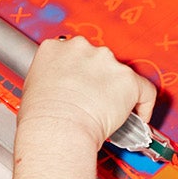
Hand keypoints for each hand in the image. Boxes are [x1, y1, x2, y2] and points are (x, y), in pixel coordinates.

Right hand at [18, 37, 156, 150]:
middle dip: (98, 79)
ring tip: (110, 112)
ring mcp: (106, 61)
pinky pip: (144, 89)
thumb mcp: (33, 89)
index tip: (81, 84)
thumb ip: (50, 80)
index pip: (72, 53)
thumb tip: (59, 91)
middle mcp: (81, 48)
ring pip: (119, 74)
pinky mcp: (127, 78)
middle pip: (97, 60)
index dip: (78, 71)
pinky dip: (143, 104)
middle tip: (94, 101)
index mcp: (53, 48)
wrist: (57, 130)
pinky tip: (138, 116)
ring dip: (117, 90)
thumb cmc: (41, 119)